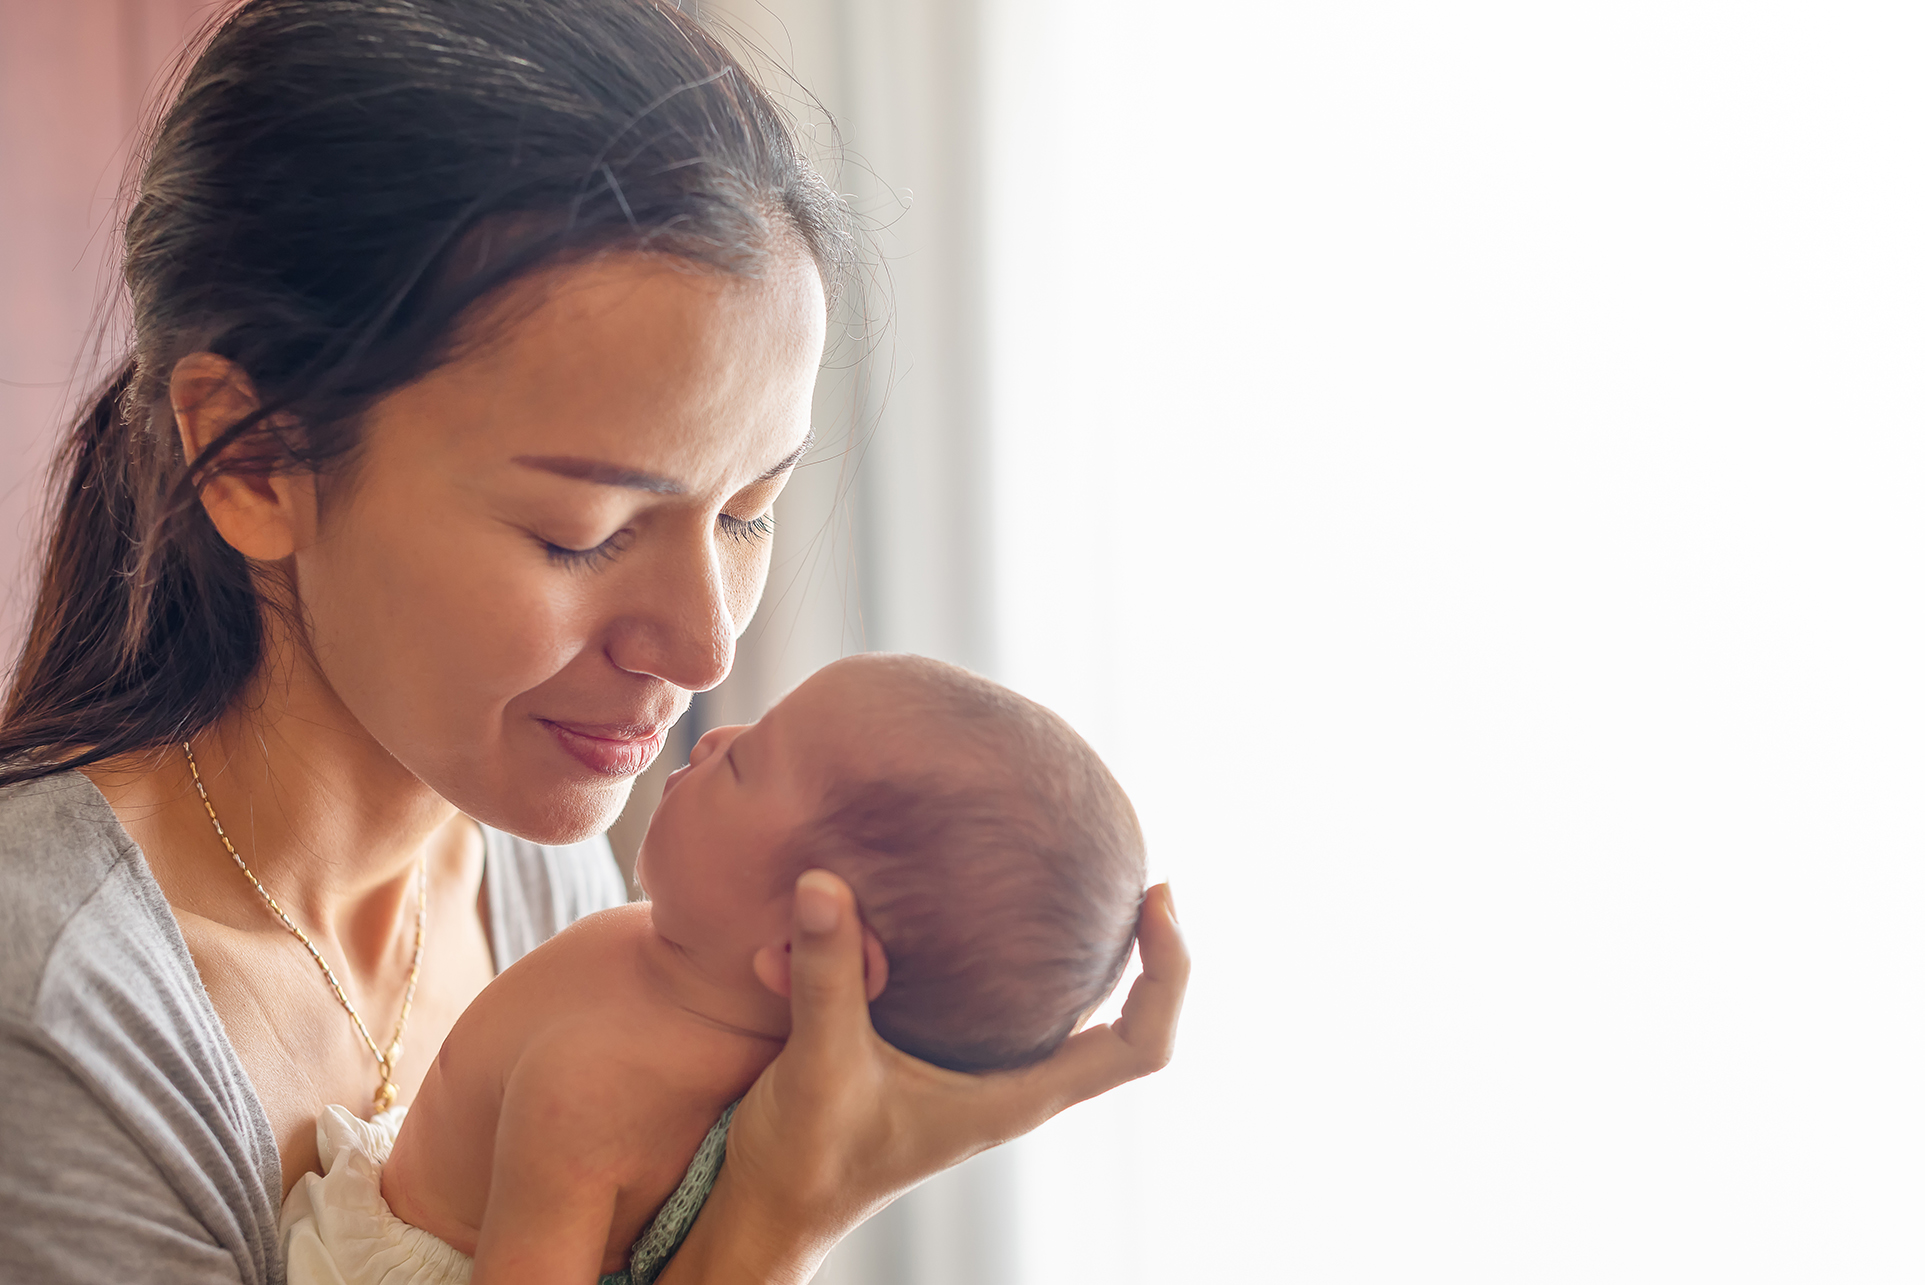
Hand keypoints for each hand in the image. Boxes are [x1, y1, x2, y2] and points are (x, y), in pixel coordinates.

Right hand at [657, 870, 1188, 1283]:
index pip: (1137, 1047)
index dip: (1167, 974)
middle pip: (1123, 1024)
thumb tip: (825, 884)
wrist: (770, 1205)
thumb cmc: (807, 1157)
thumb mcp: (818, 1061)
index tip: (1158, 899)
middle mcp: (1013, 1084)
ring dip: (1079, 953)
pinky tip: (982, 907)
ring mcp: (982, 1073)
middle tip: (1138, 880)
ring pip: (1064, 1011)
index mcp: (1014, 1097)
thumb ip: (827, 974)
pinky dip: (1006, 954)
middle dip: (1141, 951)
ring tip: (1087, 880)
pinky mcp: (945, 1058)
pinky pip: (1000, 999)